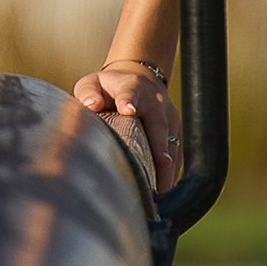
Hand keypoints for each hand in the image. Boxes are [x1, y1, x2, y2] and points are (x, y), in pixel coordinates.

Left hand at [74, 63, 180, 190]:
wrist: (140, 79)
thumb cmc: (109, 88)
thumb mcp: (93, 84)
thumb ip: (89, 92)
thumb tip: (92, 105)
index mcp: (131, 86)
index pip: (130, 92)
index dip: (129, 100)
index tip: (128, 109)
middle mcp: (154, 100)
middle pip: (158, 122)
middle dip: (160, 143)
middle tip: (162, 163)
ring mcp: (169, 115)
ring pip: (172, 140)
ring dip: (168, 164)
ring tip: (161, 187)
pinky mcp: (176, 129)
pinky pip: (177, 150)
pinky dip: (172, 168)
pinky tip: (164, 186)